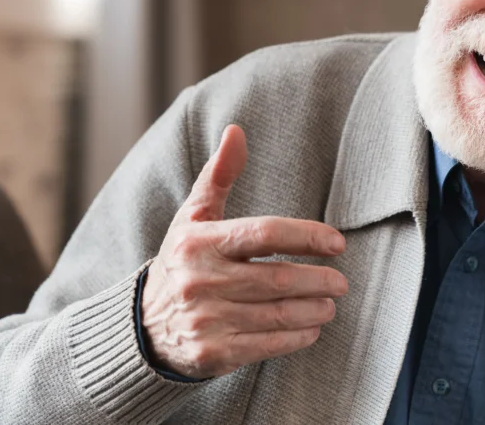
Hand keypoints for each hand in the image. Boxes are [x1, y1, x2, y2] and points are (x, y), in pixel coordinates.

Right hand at [141, 125, 348, 378]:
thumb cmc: (183, 262)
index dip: (307, 237)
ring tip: (330, 302)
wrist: (143, 326)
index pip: (265, 234)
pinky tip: (311, 328)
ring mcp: (206, 319)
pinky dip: (297, 337)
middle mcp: (201, 281)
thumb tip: (236, 131)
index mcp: (200, 242)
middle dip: (318, 279)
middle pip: (278, 279)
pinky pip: (267, 345)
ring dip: (314, 309)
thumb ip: (219, 175)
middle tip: (341, 281)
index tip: (337, 243)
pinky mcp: (212, 353)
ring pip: (277, 314)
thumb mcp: (193, 217)